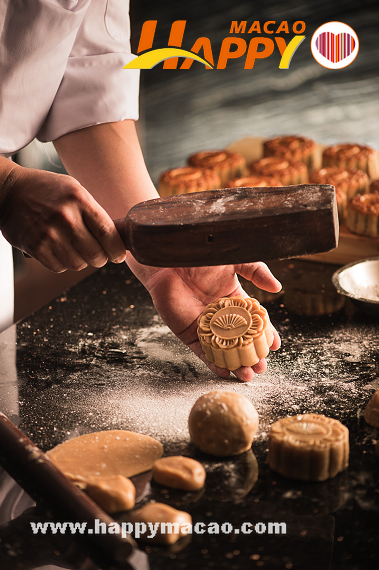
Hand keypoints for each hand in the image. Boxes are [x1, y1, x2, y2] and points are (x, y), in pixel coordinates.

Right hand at [0, 166, 125, 271]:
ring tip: (73, 248)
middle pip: (96, 254)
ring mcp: (49, 233)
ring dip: (79, 260)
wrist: (8, 191)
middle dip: (100, 258)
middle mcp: (66, 217)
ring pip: (78, 264)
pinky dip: (61, 263)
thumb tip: (116, 240)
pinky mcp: (35, 247)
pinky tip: (57, 250)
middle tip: (97, 255)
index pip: (108, 233)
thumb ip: (93, 213)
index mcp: (80, 200)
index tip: (119, 255)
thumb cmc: (46, 191)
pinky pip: (59, 267)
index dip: (117, 250)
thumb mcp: (74, 190)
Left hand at [126, 256, 280, 381]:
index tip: (274, 346)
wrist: (171, 257)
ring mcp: (205, 326)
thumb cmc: (201, 255)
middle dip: (252, 355)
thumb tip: (277, 287)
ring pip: (223, 349)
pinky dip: (213, 362)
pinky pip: (202, 351)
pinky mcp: (188, 332)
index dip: (264, 334)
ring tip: (248, 375)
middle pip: (239, 341)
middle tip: (262, 366)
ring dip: (235, 364)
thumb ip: (256, 272)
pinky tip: (225, 372)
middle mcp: (220, 315)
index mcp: (234, 300)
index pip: (252, 322)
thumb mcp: (234, 261)